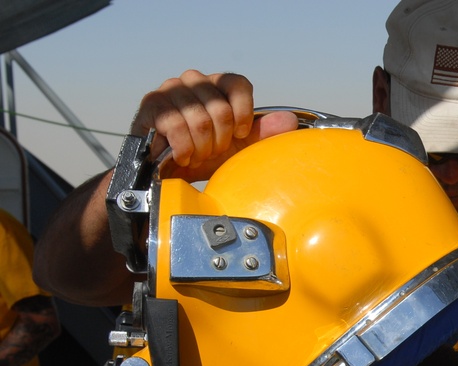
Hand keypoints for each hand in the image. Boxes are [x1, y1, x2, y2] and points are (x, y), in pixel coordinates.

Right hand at [131, 70, 298, 181]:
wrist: (171, 175)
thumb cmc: (206, 156)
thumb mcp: (239, 148)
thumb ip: (263, 134)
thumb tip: (290, 121)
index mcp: (217, 85)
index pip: (239, 84)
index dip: (243, 114)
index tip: (238, 135)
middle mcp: (194, 81)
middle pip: (220, 108)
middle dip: (220, 140)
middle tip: (211, 151)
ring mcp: (171, 90)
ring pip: (199, 119)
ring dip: (201, 148)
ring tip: (196, 155)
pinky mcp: (151, 105)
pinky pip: (176, 126)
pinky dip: (183, 149)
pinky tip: (182, 156)